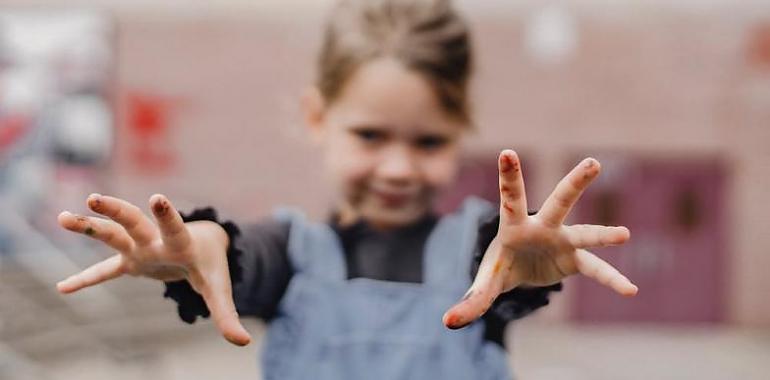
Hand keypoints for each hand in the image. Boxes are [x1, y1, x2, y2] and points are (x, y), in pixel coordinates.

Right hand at [57, 193, 251, 345]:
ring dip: (89, 226)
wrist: (203, 246)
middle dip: (116, 210)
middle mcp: (156, 241)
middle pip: (133, 222)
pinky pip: (104, 271)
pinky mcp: (131, 262)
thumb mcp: (219, 289)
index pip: (173, 227)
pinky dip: (86, 280)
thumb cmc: (211, 265)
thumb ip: (227, 314)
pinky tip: (62, 288)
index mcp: (181, 243)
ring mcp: (140, 249)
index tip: (157, 197)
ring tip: (61, 218)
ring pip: (112, 235)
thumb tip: (243, 342)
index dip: (166, 215)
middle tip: (95, 198)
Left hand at [443, 150, 636, 328]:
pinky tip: (630, 290)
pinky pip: (596, 270)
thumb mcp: (485, 283)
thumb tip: (448, 322)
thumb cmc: (500, 265)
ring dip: (603, 235)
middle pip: (559, 201)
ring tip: (624, 234)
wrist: (520, 271)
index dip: (509, 176)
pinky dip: (611, 281)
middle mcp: (542, 226)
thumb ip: (471, 300)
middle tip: (593, 163)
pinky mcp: (574, 259)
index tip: (507, 152)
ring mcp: (562, 240)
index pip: (510, 198)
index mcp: (513, 225)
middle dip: (575, 183)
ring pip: (585, 234)